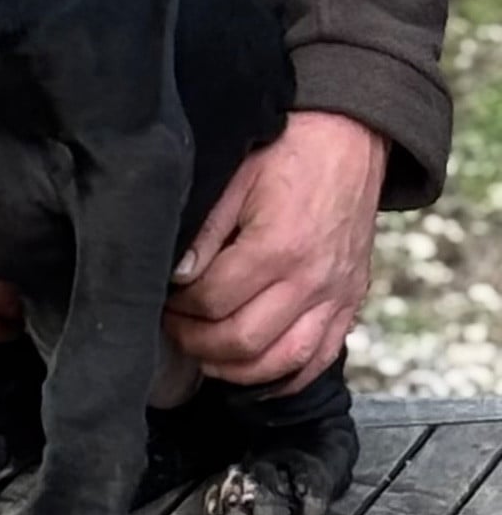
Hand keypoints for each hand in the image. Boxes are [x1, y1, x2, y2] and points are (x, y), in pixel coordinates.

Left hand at [164, 111, 387, 391]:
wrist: (351, 137)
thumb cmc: (290, 149)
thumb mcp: (237, 176)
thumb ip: (206, 230)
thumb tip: (177, 276)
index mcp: (278, 246)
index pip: (212, 300)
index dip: (178, 306)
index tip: (163, 297)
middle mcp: (311, 280)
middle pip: (242, 341)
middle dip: (196, 342)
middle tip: (174, 326)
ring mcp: (335, 297)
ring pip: (280, 362)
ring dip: (233, 368)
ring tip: (204, 350)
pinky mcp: (350, 303)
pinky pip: (316, 360)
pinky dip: (281, 376)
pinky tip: (251, 368)